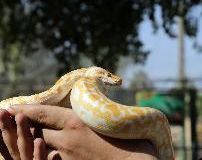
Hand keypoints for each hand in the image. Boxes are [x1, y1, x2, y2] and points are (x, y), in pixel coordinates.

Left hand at [4, 105, 157, 159]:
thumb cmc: (129, 141)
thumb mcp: (107, 121)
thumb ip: (88, 116)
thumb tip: (77, 112)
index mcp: (77, 123)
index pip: (42, 113)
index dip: (24, 109)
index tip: (12, 107)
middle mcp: (67, 140)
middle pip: (35, 130)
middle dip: (21, 124)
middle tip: (8, 118)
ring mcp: (66, 158)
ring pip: (38, 147)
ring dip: (25, 139)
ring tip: (15, 131)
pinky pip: (48, 159)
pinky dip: (39, 153)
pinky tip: (37, 149)